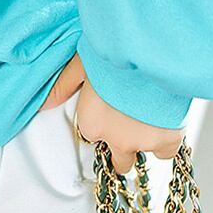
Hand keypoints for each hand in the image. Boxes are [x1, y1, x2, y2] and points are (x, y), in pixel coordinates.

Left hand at [40, 52, 183, 174]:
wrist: (150, 52)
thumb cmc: (115, 52)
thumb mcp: (82, 62)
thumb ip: (64, 85)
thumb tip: (44, 104)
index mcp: (92, 122)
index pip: (93, 133)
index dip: (102, 119)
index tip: (109, 104)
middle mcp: (116, 139)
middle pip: (117, 160)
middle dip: (121, 143)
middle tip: (128, 118)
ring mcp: (143, 142)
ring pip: (140, 157)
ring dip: (142, 142)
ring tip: (148, 118)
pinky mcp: (168, 139)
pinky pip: (166, 153)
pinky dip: (166, 141)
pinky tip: (167, 122)